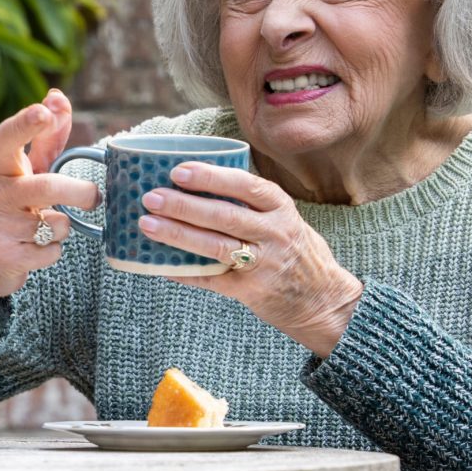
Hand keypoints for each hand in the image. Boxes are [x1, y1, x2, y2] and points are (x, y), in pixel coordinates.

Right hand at [0, 88, 99, 327]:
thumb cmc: (9, 210)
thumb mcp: (23, 175)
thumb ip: (45, 139)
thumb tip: (57, 97)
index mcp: (2, 171)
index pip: (7, 140)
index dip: (26, 123)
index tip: (45, 109)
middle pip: (46, 186)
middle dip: (79, 192)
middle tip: (94, 197)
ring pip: (57, 224)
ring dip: (61, 229)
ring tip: (42, 231)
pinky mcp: (5, 258)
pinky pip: (51, 252)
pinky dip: (52, 252)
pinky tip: (34, 251)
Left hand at [137, 163, 363, 356]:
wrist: (324, 299)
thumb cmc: (295, 251)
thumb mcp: (284, 219)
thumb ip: (250, 204)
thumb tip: (196, 183)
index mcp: (281, 209)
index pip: (246, 186)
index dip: (212, 177)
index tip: (179, 170)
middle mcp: (275, 233)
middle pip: (224, 215)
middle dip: (184, 205)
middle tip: (151, 197)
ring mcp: (263, 264)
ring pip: (215, 246)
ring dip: (178, 234)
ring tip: (147, 224)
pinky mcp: (251, 291)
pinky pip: (211, 279)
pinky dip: (183, 271)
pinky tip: (159, 264)